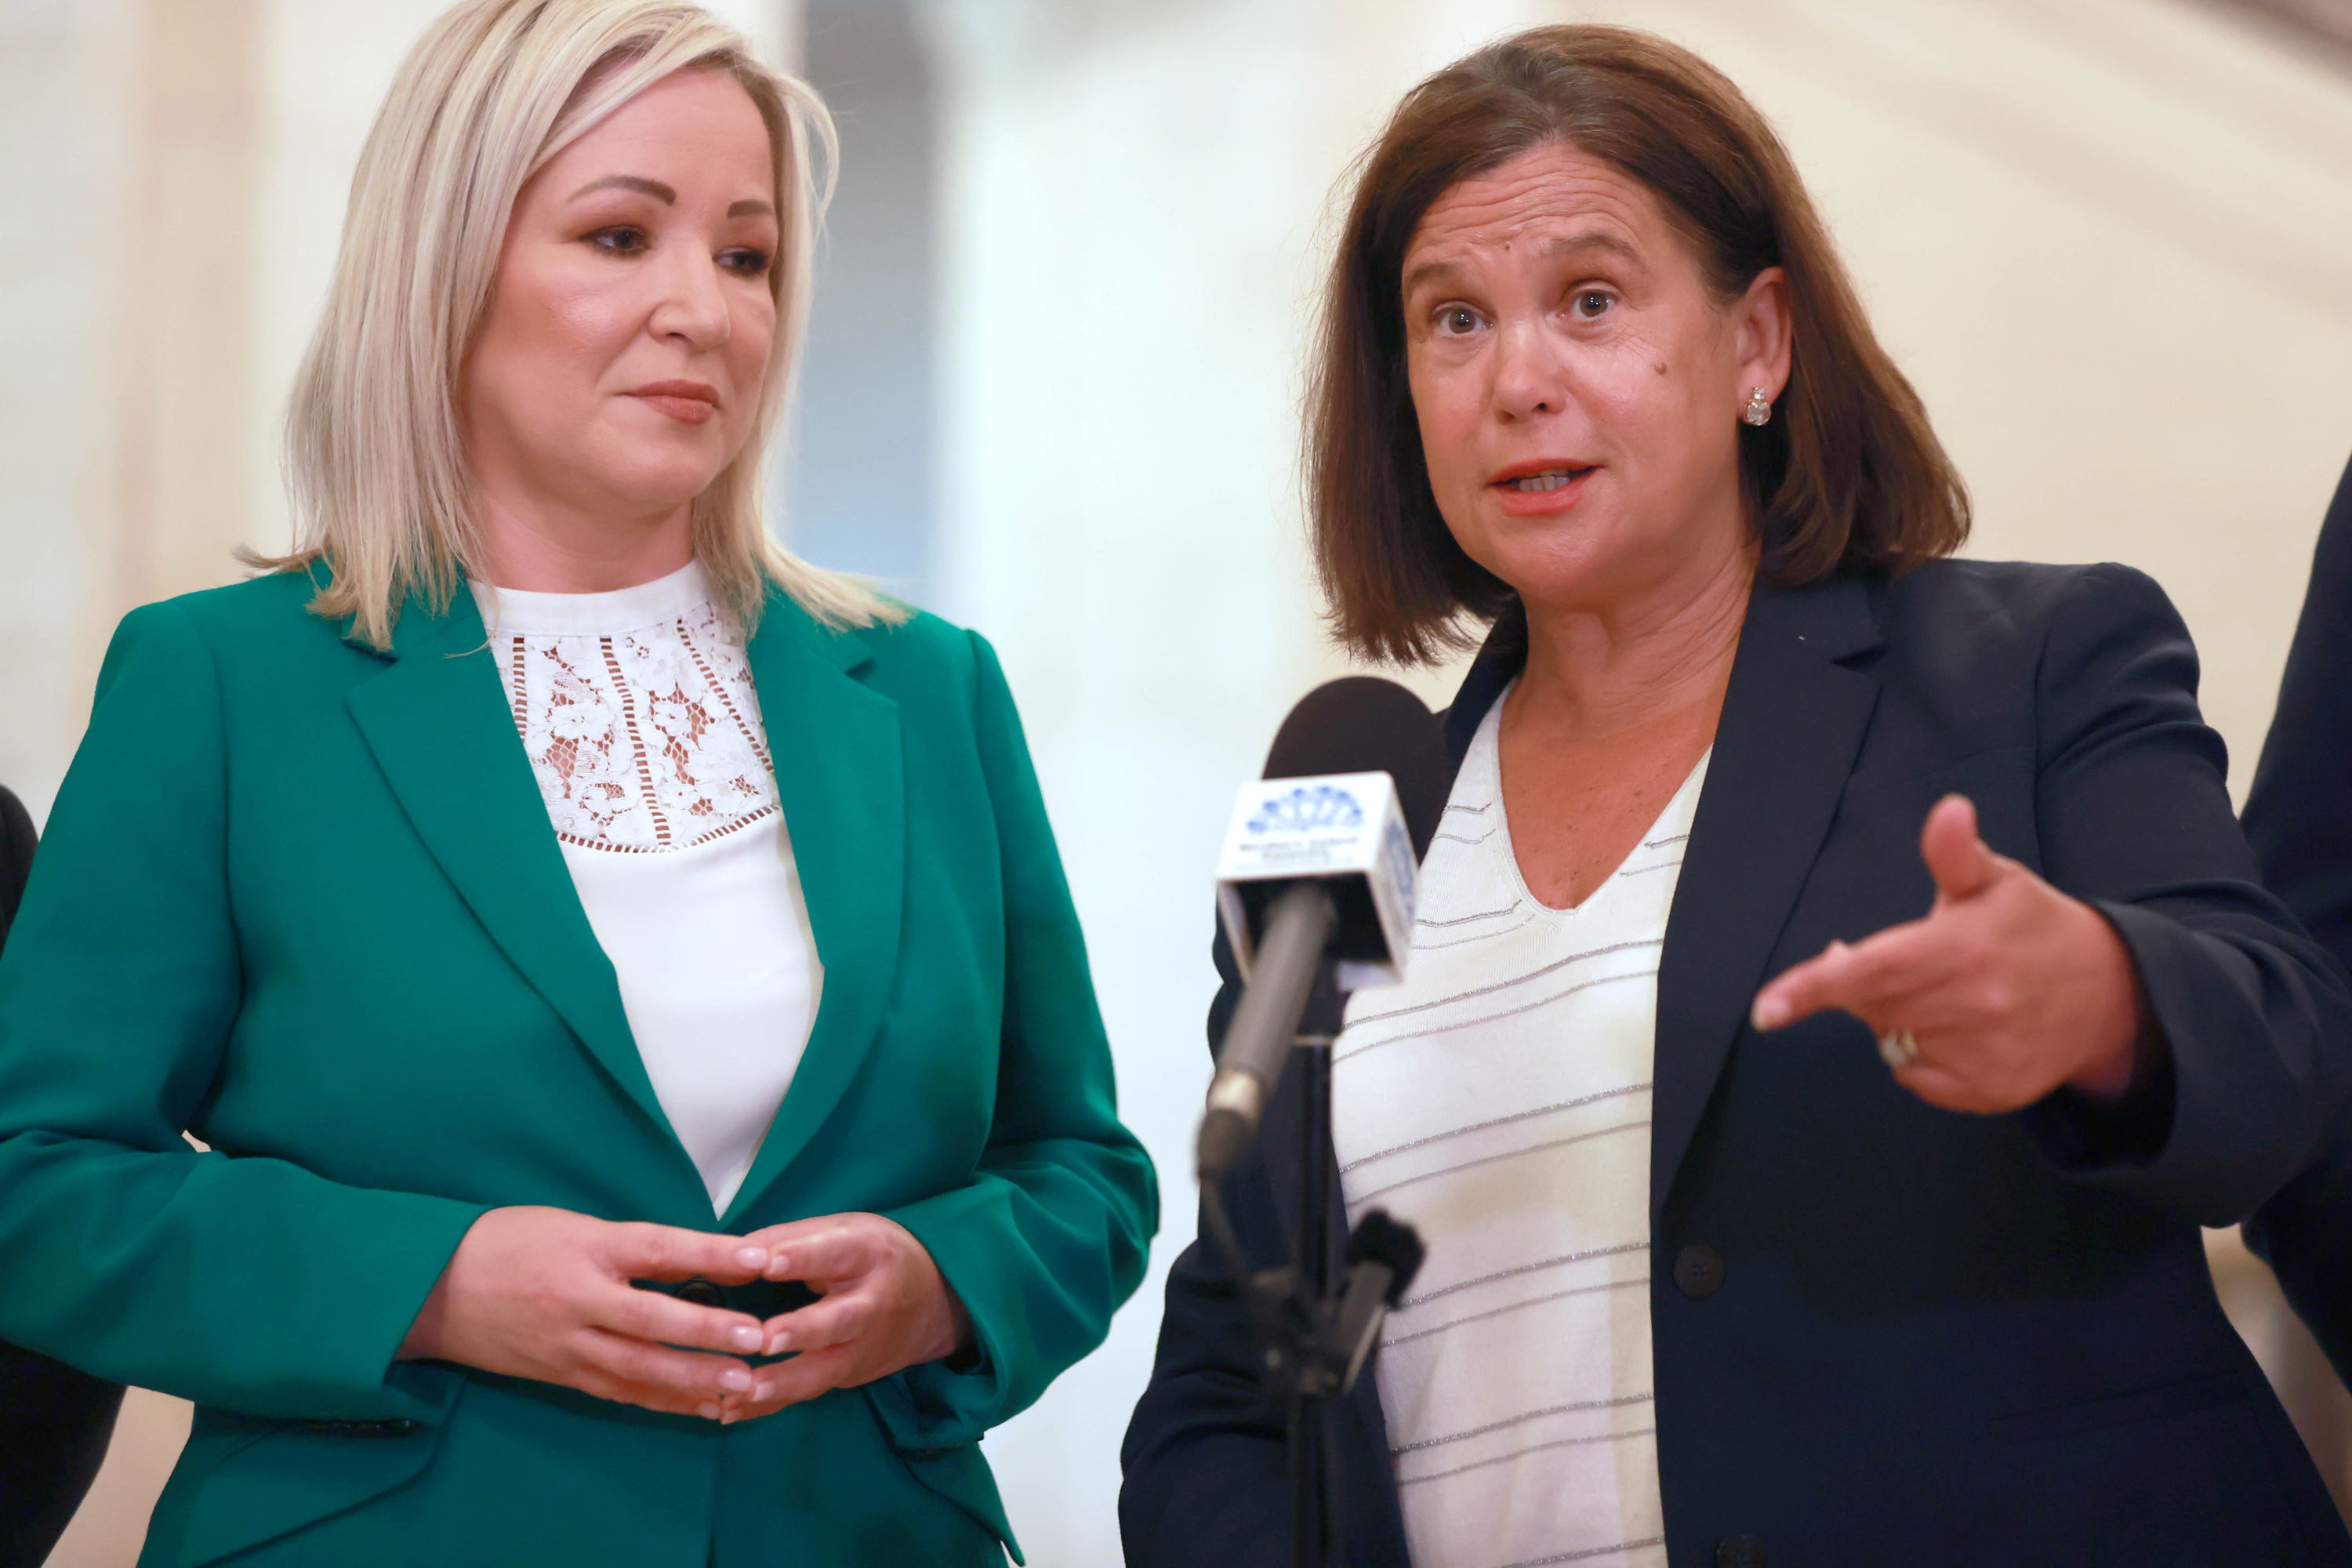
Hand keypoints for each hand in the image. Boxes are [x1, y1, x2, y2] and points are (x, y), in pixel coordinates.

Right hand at [398, 1206, 773, 1419]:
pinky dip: (663, 1402)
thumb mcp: (573, 1226)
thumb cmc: (509, 1243)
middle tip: (758, 1340)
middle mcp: (577, 1299)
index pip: (659, 1249)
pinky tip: (704, 1408)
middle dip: (707, 1333)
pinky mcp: (559, 1375)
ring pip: (637, 1368)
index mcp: (586, 1248)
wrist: (429, 1289)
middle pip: (650, 1320)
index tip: (761, 1259)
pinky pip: (619, 1393)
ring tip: (743, 1385)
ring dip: (693, 1379)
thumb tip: (702, 1261)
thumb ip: (634, 1248)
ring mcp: (567, 1344)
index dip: (711, 1253)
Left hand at [714, 1212, 971, 1424]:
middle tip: (764, 1339)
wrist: (937, 1301)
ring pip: (825, 1369)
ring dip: (784, 1383)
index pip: (833, 1253)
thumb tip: (730, 1255)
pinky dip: (771, 1405)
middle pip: (838, 1320)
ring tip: (744, 1392)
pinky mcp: (851, 1375)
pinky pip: (809, 1391)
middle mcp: (871, 1304)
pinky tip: (733, 1411)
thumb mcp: (843, 1231)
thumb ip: (786, 1240)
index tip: (765, 1263)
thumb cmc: (875, 1255)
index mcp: (867, 1254)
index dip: (800, 1258)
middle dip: (801, 1331)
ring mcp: (864, 1347)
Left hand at [1749, 794, 2153, 1113]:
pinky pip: (1916, 1077)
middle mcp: (1972, 1008)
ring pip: (1891, 1041)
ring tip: (1944, 991)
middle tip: (1902, 962)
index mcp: (1963, 950)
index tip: (1765, 1010)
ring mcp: (1982, 1056)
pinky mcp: (1991, 1092)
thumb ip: (1956, 854)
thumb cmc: (2034, 929)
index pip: (1873, 970)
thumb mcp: (1997, 881)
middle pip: (1873, 1006)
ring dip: (1897, 1018)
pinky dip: (1920, 1056)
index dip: (1814, 987)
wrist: (2110, 996)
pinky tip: (1957, 1028)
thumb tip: (1948, 810)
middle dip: (1865, 984)